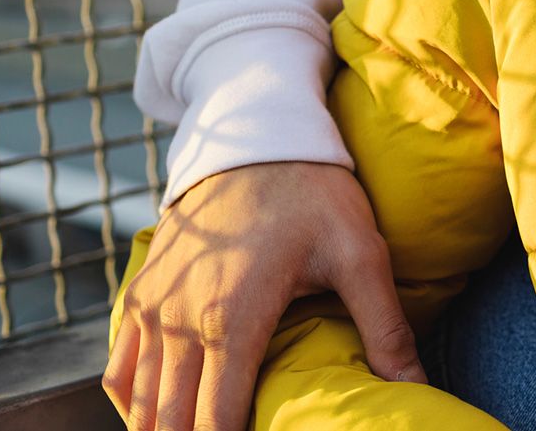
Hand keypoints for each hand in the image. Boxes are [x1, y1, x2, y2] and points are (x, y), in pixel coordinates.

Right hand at [102, 162, 424, 430]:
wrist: (257, 134)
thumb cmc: (314, 194)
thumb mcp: (360, 254)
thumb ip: (386, 328)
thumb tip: (417, 389)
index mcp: (233, 320)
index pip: (217, 423)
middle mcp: (178, 320)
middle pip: (171, 422)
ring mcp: (151, 307)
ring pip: (138, 403)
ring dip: (164, 429)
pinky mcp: (140, 293)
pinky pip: (118, 368)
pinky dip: (133, 402)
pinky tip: (162, 416)